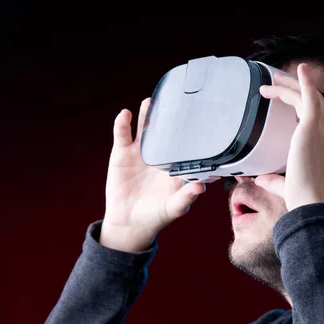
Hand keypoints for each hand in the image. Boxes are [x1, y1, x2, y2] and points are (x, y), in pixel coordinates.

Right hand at [101, 98, 217, 251]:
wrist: (128, 223)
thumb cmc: (156, 216)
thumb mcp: (173, 208)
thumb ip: (186, 197)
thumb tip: (201, 187)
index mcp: (176, 166)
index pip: (187, 146)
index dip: (193, 134)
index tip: (202, 119)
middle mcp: (161, 156)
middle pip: (167, 132)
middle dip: (171, 117)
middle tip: (178, 100)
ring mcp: (141, 153)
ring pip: (145, 129)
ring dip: (147, 114)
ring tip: (151, 100)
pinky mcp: (123, 154)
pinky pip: (123, 135)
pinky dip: (122, 124)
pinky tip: (125, 114)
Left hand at [254, 63, 323, 210]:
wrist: (313, 205)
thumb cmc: (304, 200)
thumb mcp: (287, 186)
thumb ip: (275, 180)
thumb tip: (260, 178)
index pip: (322, 123)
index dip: (308, 109)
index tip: (293, 104)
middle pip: (317, 105)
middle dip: (299, 91)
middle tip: (280, 84)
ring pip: (310, 98)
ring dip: (292, 86)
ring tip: (273, 79)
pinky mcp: (314, 127)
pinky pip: (311, 97)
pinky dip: (305, 82)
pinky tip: (299, 69)